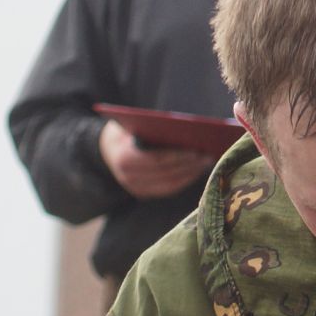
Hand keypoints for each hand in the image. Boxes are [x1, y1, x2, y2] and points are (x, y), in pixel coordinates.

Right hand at [97, 119, 212, 198]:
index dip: (177, 157)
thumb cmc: (126, 129)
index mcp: (125, 157)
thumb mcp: (133, 122)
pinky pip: (167, 190)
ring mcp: (135, 188)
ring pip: (169, 184)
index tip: (196, 150)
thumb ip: (151, 125)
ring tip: (207, 163)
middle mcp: (128, 177)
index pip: (156, 160)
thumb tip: (184, 125)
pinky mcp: (143, 193)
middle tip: (208, 156)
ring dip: (190, 174)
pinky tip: (197, 171)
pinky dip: (184, 181)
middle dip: (189, 165)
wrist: (107, 148)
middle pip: (165, 173)